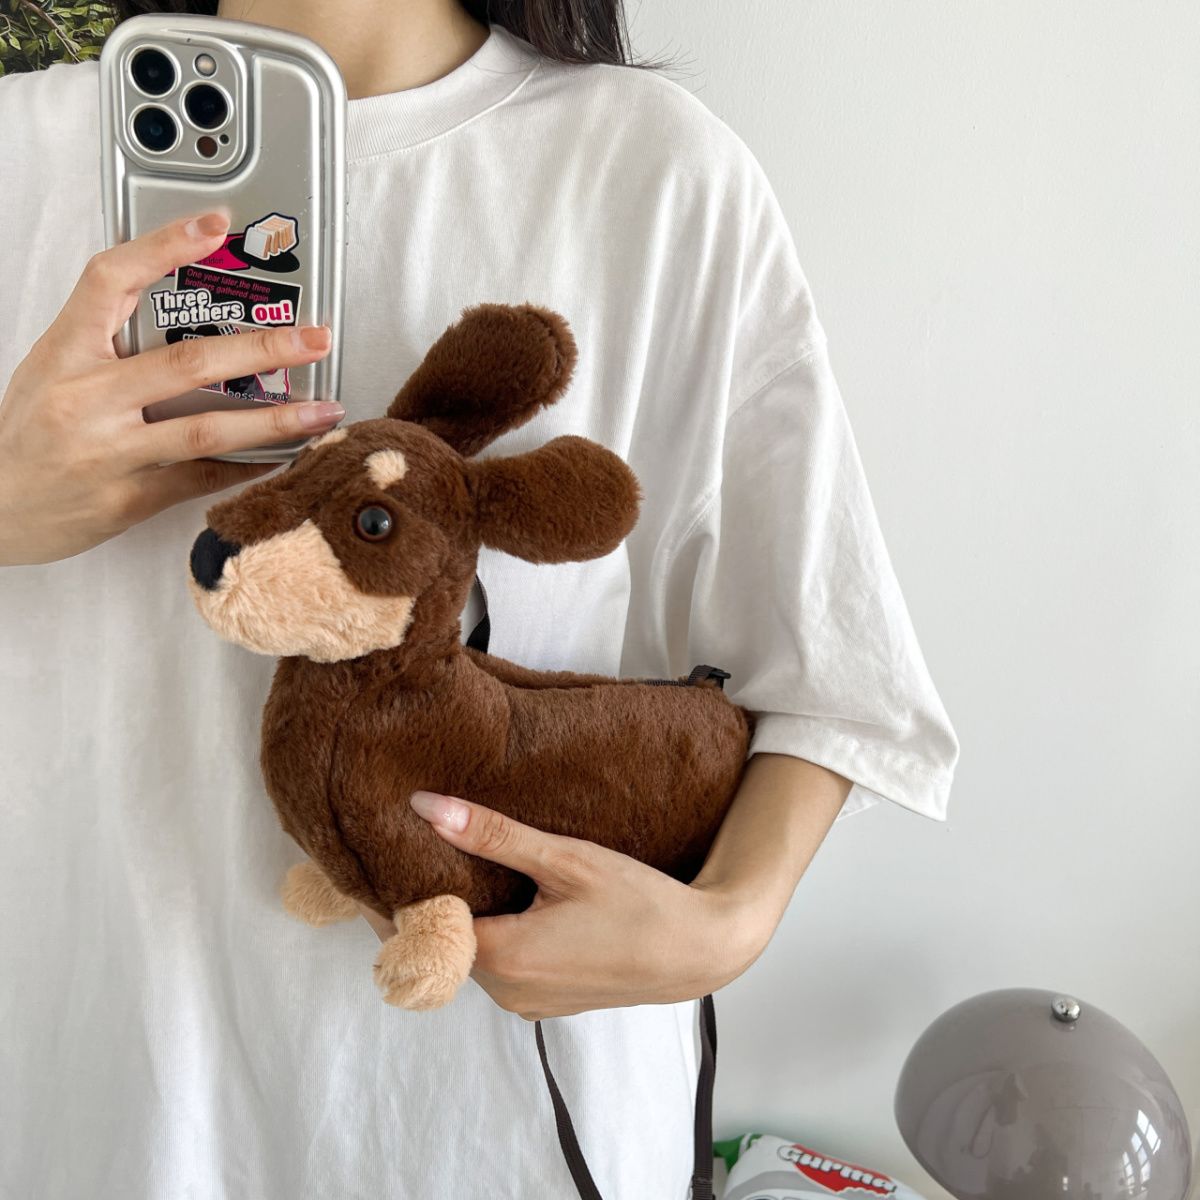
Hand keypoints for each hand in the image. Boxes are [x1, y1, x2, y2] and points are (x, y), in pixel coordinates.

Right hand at [0, 211, 345, 565]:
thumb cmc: (25, 433)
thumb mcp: (53, 370)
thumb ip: (110, 344)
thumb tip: (188, 318)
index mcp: (67, 352)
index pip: (112, 278)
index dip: (164, 244)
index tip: (215, 224)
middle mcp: (87, 399)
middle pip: (189, 362)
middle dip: (262, 349)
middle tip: (314, 338)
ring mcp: (109, 452)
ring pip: (206, 429)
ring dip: (275, 420)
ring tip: (324, 409)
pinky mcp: (128, 499)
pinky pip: (203, 478)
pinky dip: (249, 465)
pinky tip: (286, 454)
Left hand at [358, 790, 773, 1019]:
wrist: (701, 949)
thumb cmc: (639, 903)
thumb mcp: (564, 859)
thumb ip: (491, 835)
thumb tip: (425, 807)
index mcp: (503, 959)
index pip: (417, 928)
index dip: (392, 892)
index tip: (377, 855)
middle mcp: (506, 993)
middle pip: (439, 945)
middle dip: (424, 899)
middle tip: (412, 845)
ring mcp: (526, 1003)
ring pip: (467, 956)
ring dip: (457, 917)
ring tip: (454, 862)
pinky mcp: (545, 1002)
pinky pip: (496, 967)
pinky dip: (486, 934)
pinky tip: (500, 894)